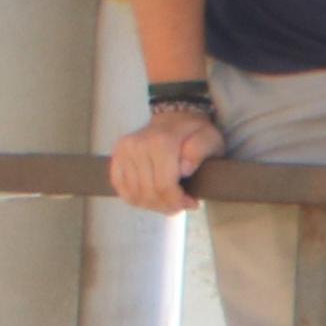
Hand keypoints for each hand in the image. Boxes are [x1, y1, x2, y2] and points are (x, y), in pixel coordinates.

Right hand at [109, 102, 223, 215]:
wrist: (174, 119)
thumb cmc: (194, 133)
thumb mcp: (209, 138)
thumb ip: (199, 151)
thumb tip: (184, 170)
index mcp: (161, 143)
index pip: (164, 187)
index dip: (178, 202)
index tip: (191, 203)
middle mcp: (137, 146)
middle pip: (149, 194)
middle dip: (167, 206)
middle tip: (181, 204)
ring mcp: (123, 151)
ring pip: (134, 195)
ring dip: (152, 205)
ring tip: (167, 201)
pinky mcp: (116, 156)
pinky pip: (120, 187)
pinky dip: (135, 198)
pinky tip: (151, 197)